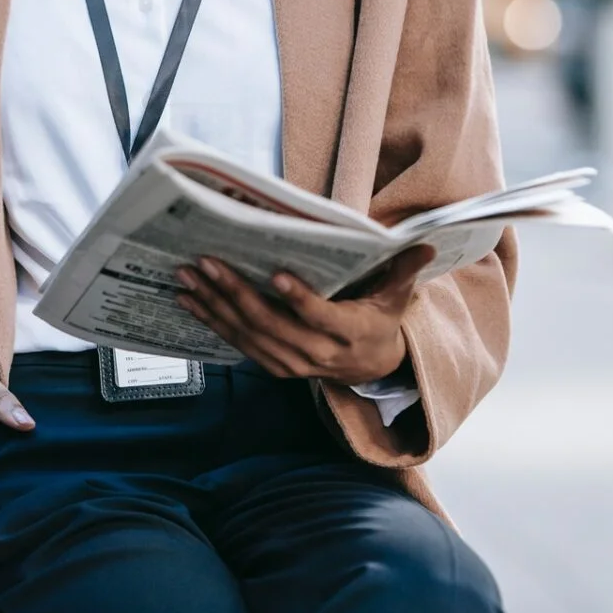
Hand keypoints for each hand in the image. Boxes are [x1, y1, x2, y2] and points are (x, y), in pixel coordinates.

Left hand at [174, 246, 434, 385]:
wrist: (369, 368)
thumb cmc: (379, 321)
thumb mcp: (396, 298)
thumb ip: (403, 271)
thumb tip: (424, 244)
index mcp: (348, 333)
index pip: (320, 317)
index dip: (299, 299)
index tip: (276, 274)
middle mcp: (316, 353)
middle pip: (271, 325)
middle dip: (235, 293)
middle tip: (206, 262)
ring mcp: (291, 364)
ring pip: (247, 335)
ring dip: (214, 306)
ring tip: (187, 277)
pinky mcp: (273, 366)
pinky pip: (238, 344)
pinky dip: (212, 322)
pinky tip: (189, 300)